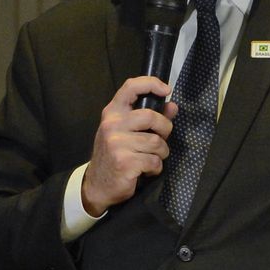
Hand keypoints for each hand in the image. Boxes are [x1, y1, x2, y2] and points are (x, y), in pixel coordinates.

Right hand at [81, 76, 177, 215]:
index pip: (131, 87)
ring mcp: (117, 143)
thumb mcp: (127, 133)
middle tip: (162, 140)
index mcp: (113, 113)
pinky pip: (154, 161)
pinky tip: (145, 170)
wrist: (97, 186)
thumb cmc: (115, 155)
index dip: (151, 83)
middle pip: (151, 117)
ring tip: (150, 158)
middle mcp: (112, 125)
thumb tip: (173, 106)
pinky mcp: (124, 162)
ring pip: (157, 142)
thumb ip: (150, 119)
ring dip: (161, 153)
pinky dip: (155, 168)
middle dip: (165, 129)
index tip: (166, 89)